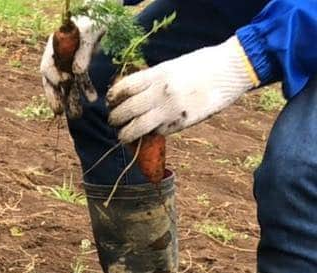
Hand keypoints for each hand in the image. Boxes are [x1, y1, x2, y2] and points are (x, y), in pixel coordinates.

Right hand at [40, 16, 104, 118]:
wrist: (103, 13)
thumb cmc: (96, 18)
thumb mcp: (91, 31)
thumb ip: (84, 51)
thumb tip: (76, 73)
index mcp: (55, 45)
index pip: (47, 64)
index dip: (53, 76)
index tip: (65, 82)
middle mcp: (57, 57)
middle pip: (51, 81)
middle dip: (56, 96)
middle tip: (59, 111)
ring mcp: (67, 63)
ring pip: (64, 86)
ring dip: (70, 100)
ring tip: (76, 114)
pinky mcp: (78, 68)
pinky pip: (78, 83)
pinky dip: (84, 91)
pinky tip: (92, 98)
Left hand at [107, 37, 257, 142]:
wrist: (233, 68)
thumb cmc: (203, 64)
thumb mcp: (174, 65)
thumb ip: (154, 80)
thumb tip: (134, 94)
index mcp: (157, 74)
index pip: (124, 88)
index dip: (113, 97)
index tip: (112, 102)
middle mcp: (159, 93)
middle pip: (124, 111)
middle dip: (115, 119)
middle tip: (115, 121)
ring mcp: (168, 110)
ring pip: (135, 129)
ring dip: (125, 135)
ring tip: (123, 135)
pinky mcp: (179, 124)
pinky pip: (157, 133)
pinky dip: (151, 134)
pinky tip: (151, 131)